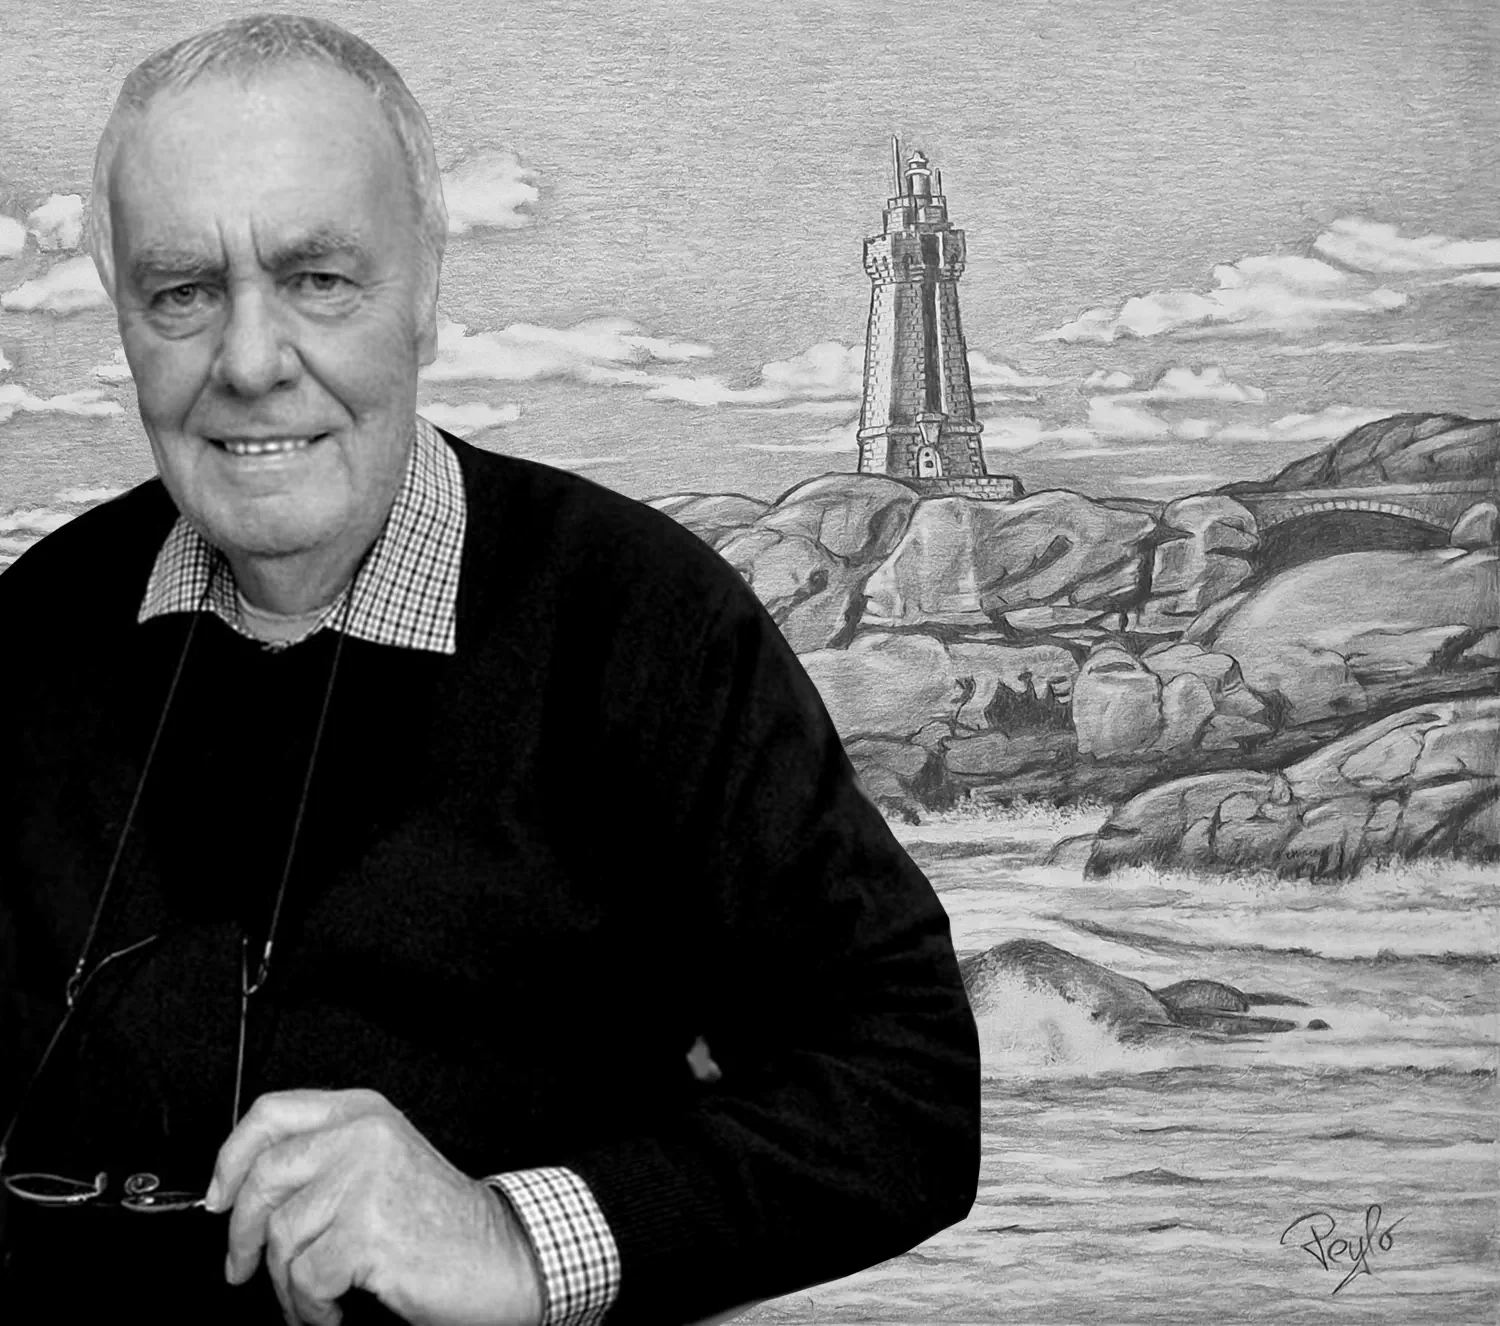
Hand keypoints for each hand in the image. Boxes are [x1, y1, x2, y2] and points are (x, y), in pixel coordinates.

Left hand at [205, 1088, 544, 1325]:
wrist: (501, 1257)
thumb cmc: (441, 1223)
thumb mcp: (381, 1166)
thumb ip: (325, 1160)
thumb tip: (243, 1188)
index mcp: (364, 1113)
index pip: (272, 1112)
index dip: (231, 1156)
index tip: (218, 1197)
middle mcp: (364, 1135)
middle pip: (264, 1177)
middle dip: (241, 1235)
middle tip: (241, 1267)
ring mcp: (366, 1179)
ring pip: (281, 1236)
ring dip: (286, 1284)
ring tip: (313, 1298)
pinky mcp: (368, 1230)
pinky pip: (305, 1278)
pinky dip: (313, 1308)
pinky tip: (336, 1310)